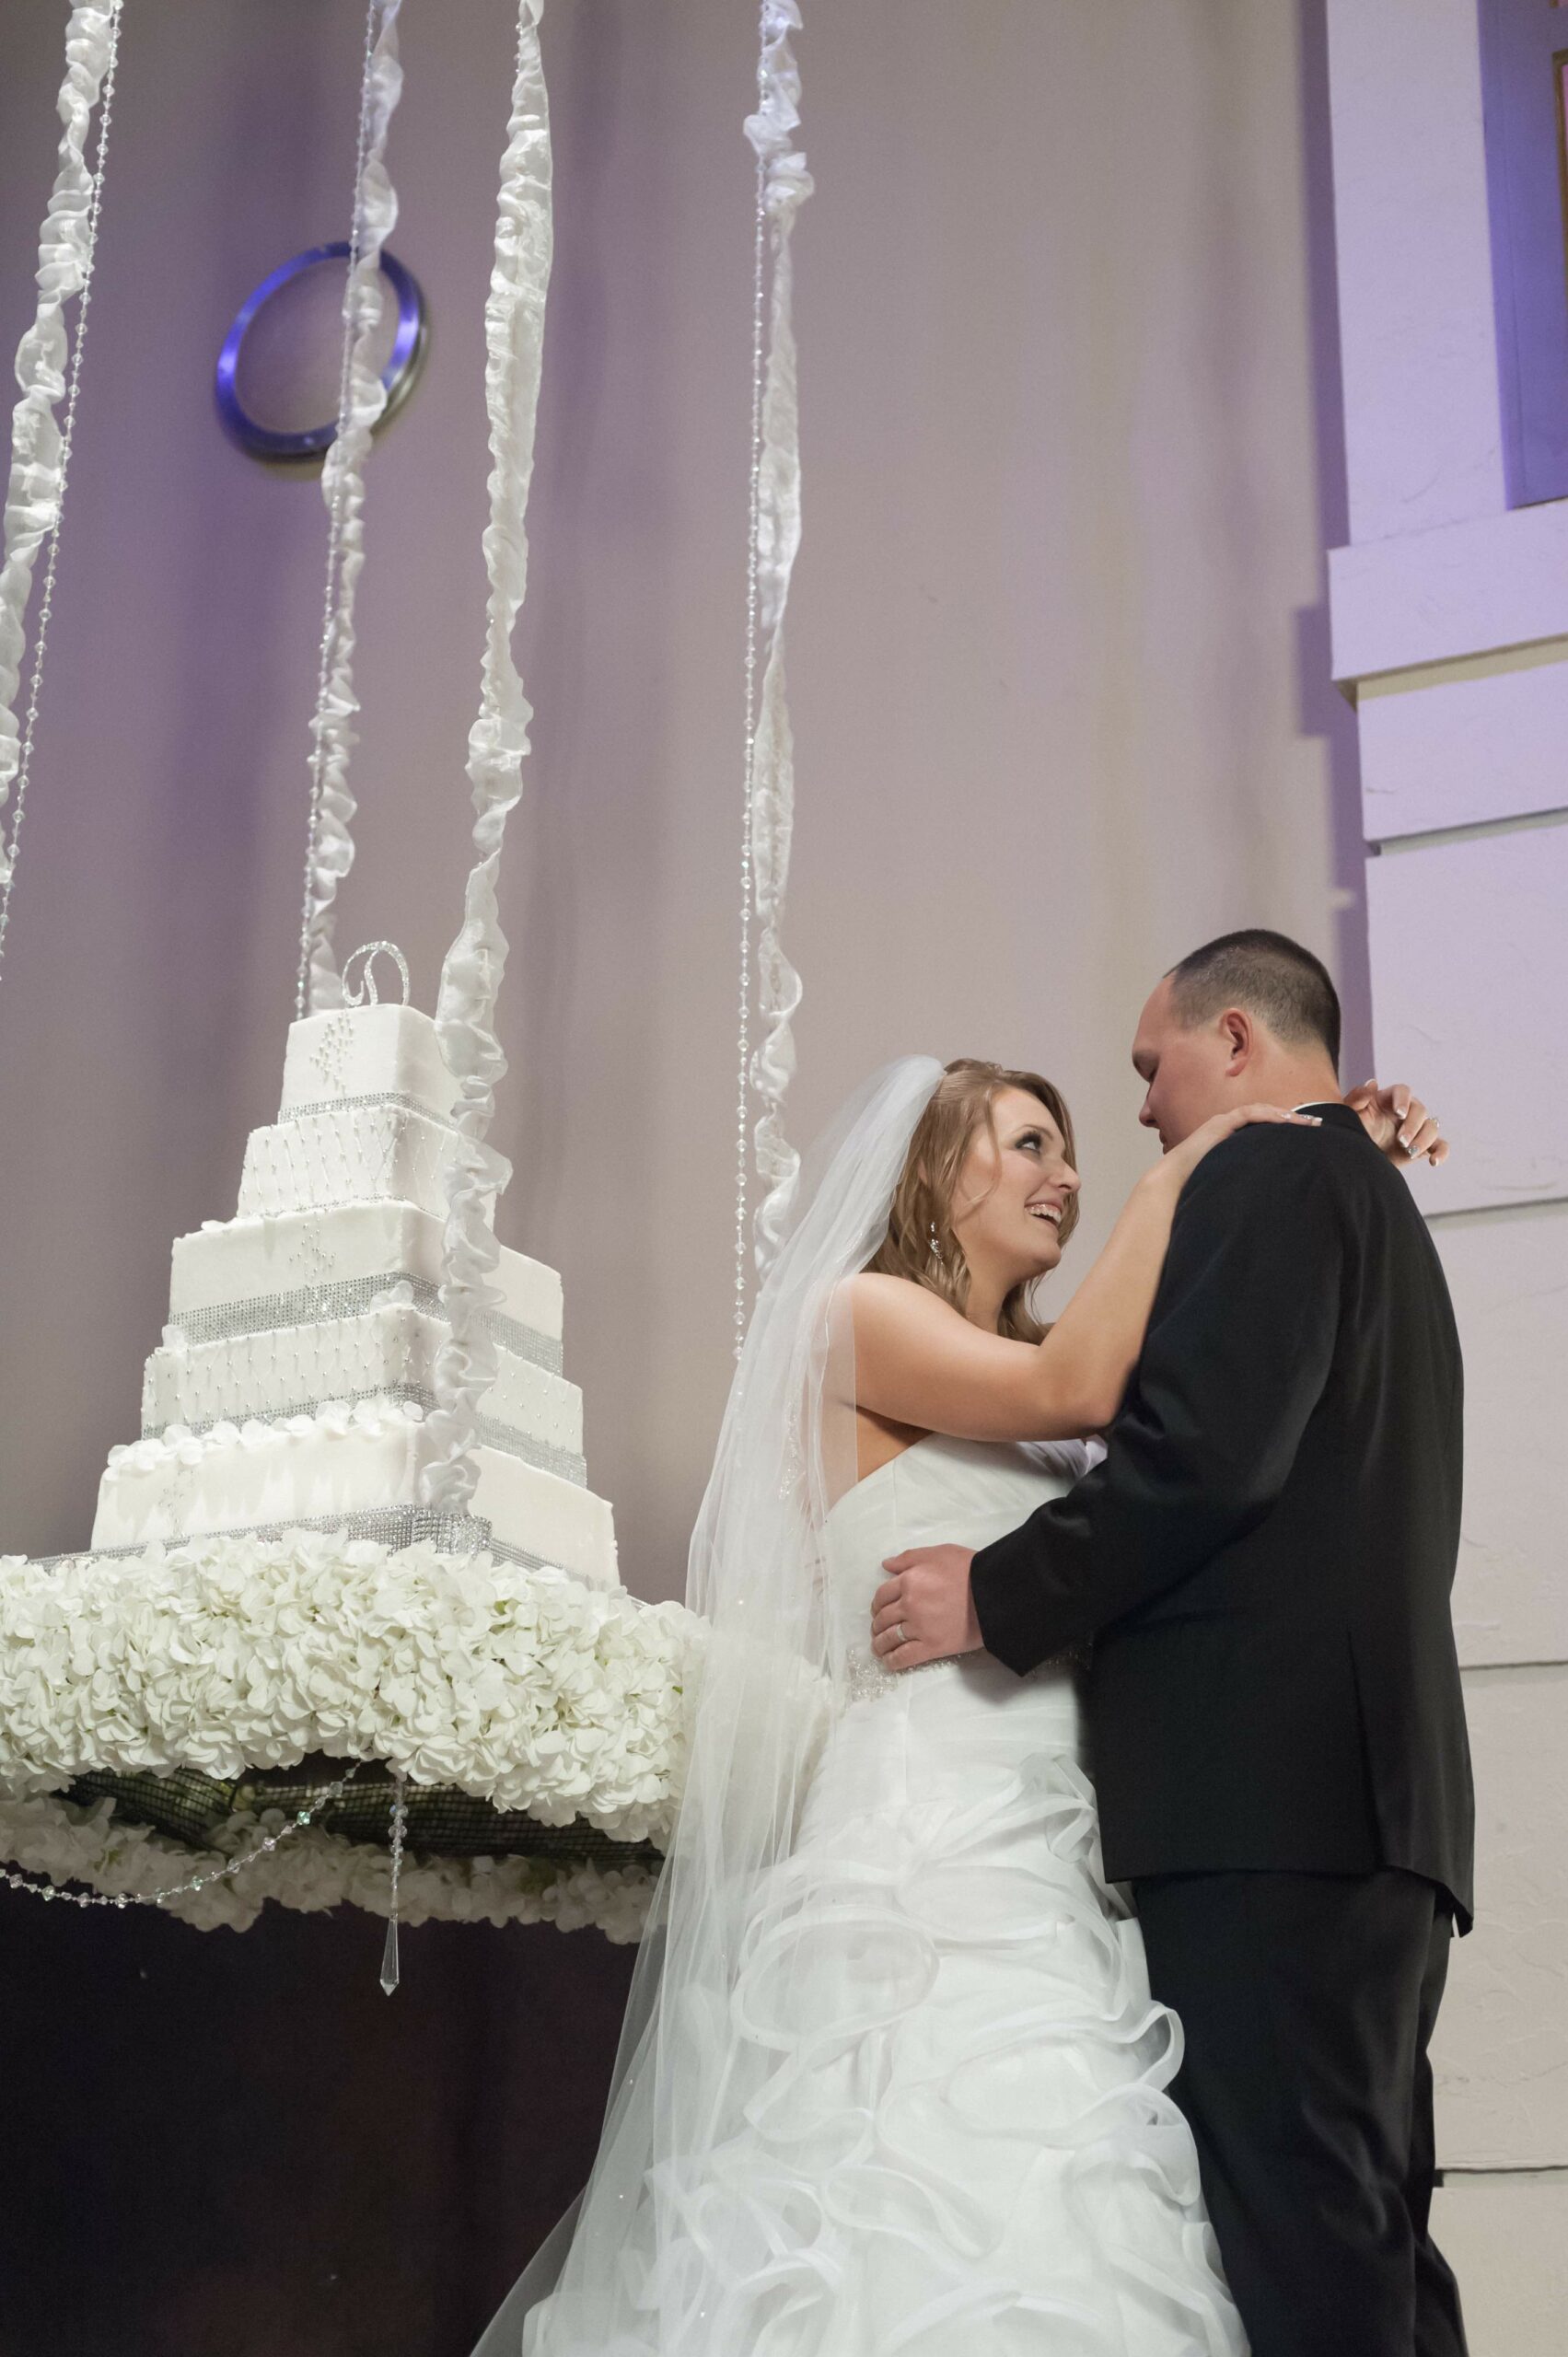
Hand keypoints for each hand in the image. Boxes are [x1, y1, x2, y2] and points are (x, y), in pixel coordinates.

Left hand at [870, 1545, 981, 1670]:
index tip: (878, 1610)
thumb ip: (909, 1558)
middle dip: (877, 1624)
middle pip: (883, 1618)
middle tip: (878, 1629)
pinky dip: (893, 1661)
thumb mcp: (938, 1552)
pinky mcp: (932, 1647)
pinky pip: (904, 1657)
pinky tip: (889, 1662)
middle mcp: (909, 1605)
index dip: (877, 1604)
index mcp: (908, 1581)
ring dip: (880, 1644)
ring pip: (890, 1638)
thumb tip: (886, 1565)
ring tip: (879, 1648)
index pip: (882, 1595)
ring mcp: (919, 1627)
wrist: (994, 1593)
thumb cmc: (969, 1568)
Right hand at [1159, 1101, 1320, 1193]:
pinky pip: (1249, 1114)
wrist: (1174, 1183)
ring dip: (1285, 1114)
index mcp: (1232, 1138)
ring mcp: (1223, 1122)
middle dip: (1293, 1117)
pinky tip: (1285, 1121)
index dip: (1287, 1126)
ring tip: (1306, 1122)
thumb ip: (1248, 1177)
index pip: (1265, 1125)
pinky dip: (1268, 1115)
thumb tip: (1273, 1192)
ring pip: (1261, 1110)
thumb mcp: (1232, 1178)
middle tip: (1318, 1123)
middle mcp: (1229, 1126)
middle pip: (1267, 1114)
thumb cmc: (1199, 1185)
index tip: (1309, 1133)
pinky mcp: (1220, 1124)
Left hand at [1344, 1079, 1447, 1167]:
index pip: (1402, 1091)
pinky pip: (1440, 1146)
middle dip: (1412, 1126)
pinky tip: (1433, 1161)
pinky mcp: (1423, 1146)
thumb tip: (1373, 1083)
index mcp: (1388, 1099)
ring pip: (1431, 1127)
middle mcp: (1406, 1111)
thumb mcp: (1349, 1115)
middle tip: (1401, 1141)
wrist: (1358, 1157)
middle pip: (1420, 1110)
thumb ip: (1357, 1098)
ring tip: (1409, 1152)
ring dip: (1423, 1140)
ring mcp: (1416, 1128)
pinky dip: (1441, 1153)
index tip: (1399, 1114)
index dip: (1403, 1100)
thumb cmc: (1352, 1131)